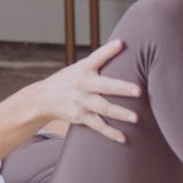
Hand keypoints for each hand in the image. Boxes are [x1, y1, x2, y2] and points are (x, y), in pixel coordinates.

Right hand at [22, 39, 143, 142]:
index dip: (109, 50)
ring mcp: (81, 102)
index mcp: (84, 69)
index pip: (97, 57)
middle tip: (139, 90)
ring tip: (136, 118)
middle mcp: (82, 84)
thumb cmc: (70, 79)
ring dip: (120, 113)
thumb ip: (100, 59)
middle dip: (122, 88)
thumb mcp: (80, 66)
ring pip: (103, 108)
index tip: (121, 44)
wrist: (44, 98)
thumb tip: (122, 44)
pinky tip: (123, 138)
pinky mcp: (80, 116)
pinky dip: (110, 133)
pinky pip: (98, 126)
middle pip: (105, 86)